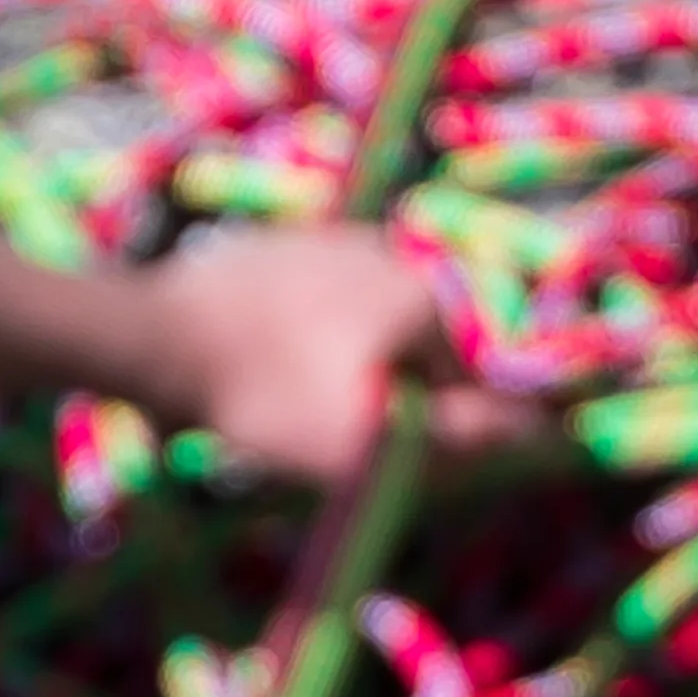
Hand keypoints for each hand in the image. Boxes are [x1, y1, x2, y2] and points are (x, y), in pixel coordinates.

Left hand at [139, 222, 464, 487]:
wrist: (156, 336)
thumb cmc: (270, 396)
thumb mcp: (373, 437)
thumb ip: (460, 434)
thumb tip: (541, 428)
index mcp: (423, 293)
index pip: (460, 379)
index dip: (428, 429)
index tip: (375, 458)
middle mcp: (388, 250)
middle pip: (412, 346)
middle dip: (384, 393)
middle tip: (323, 435)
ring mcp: (326, 238)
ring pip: (360, 322)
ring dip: (341, 364)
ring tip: (285, 402)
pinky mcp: (273, 243)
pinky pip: (310, 303)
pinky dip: (298, 336)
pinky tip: (259, 365)